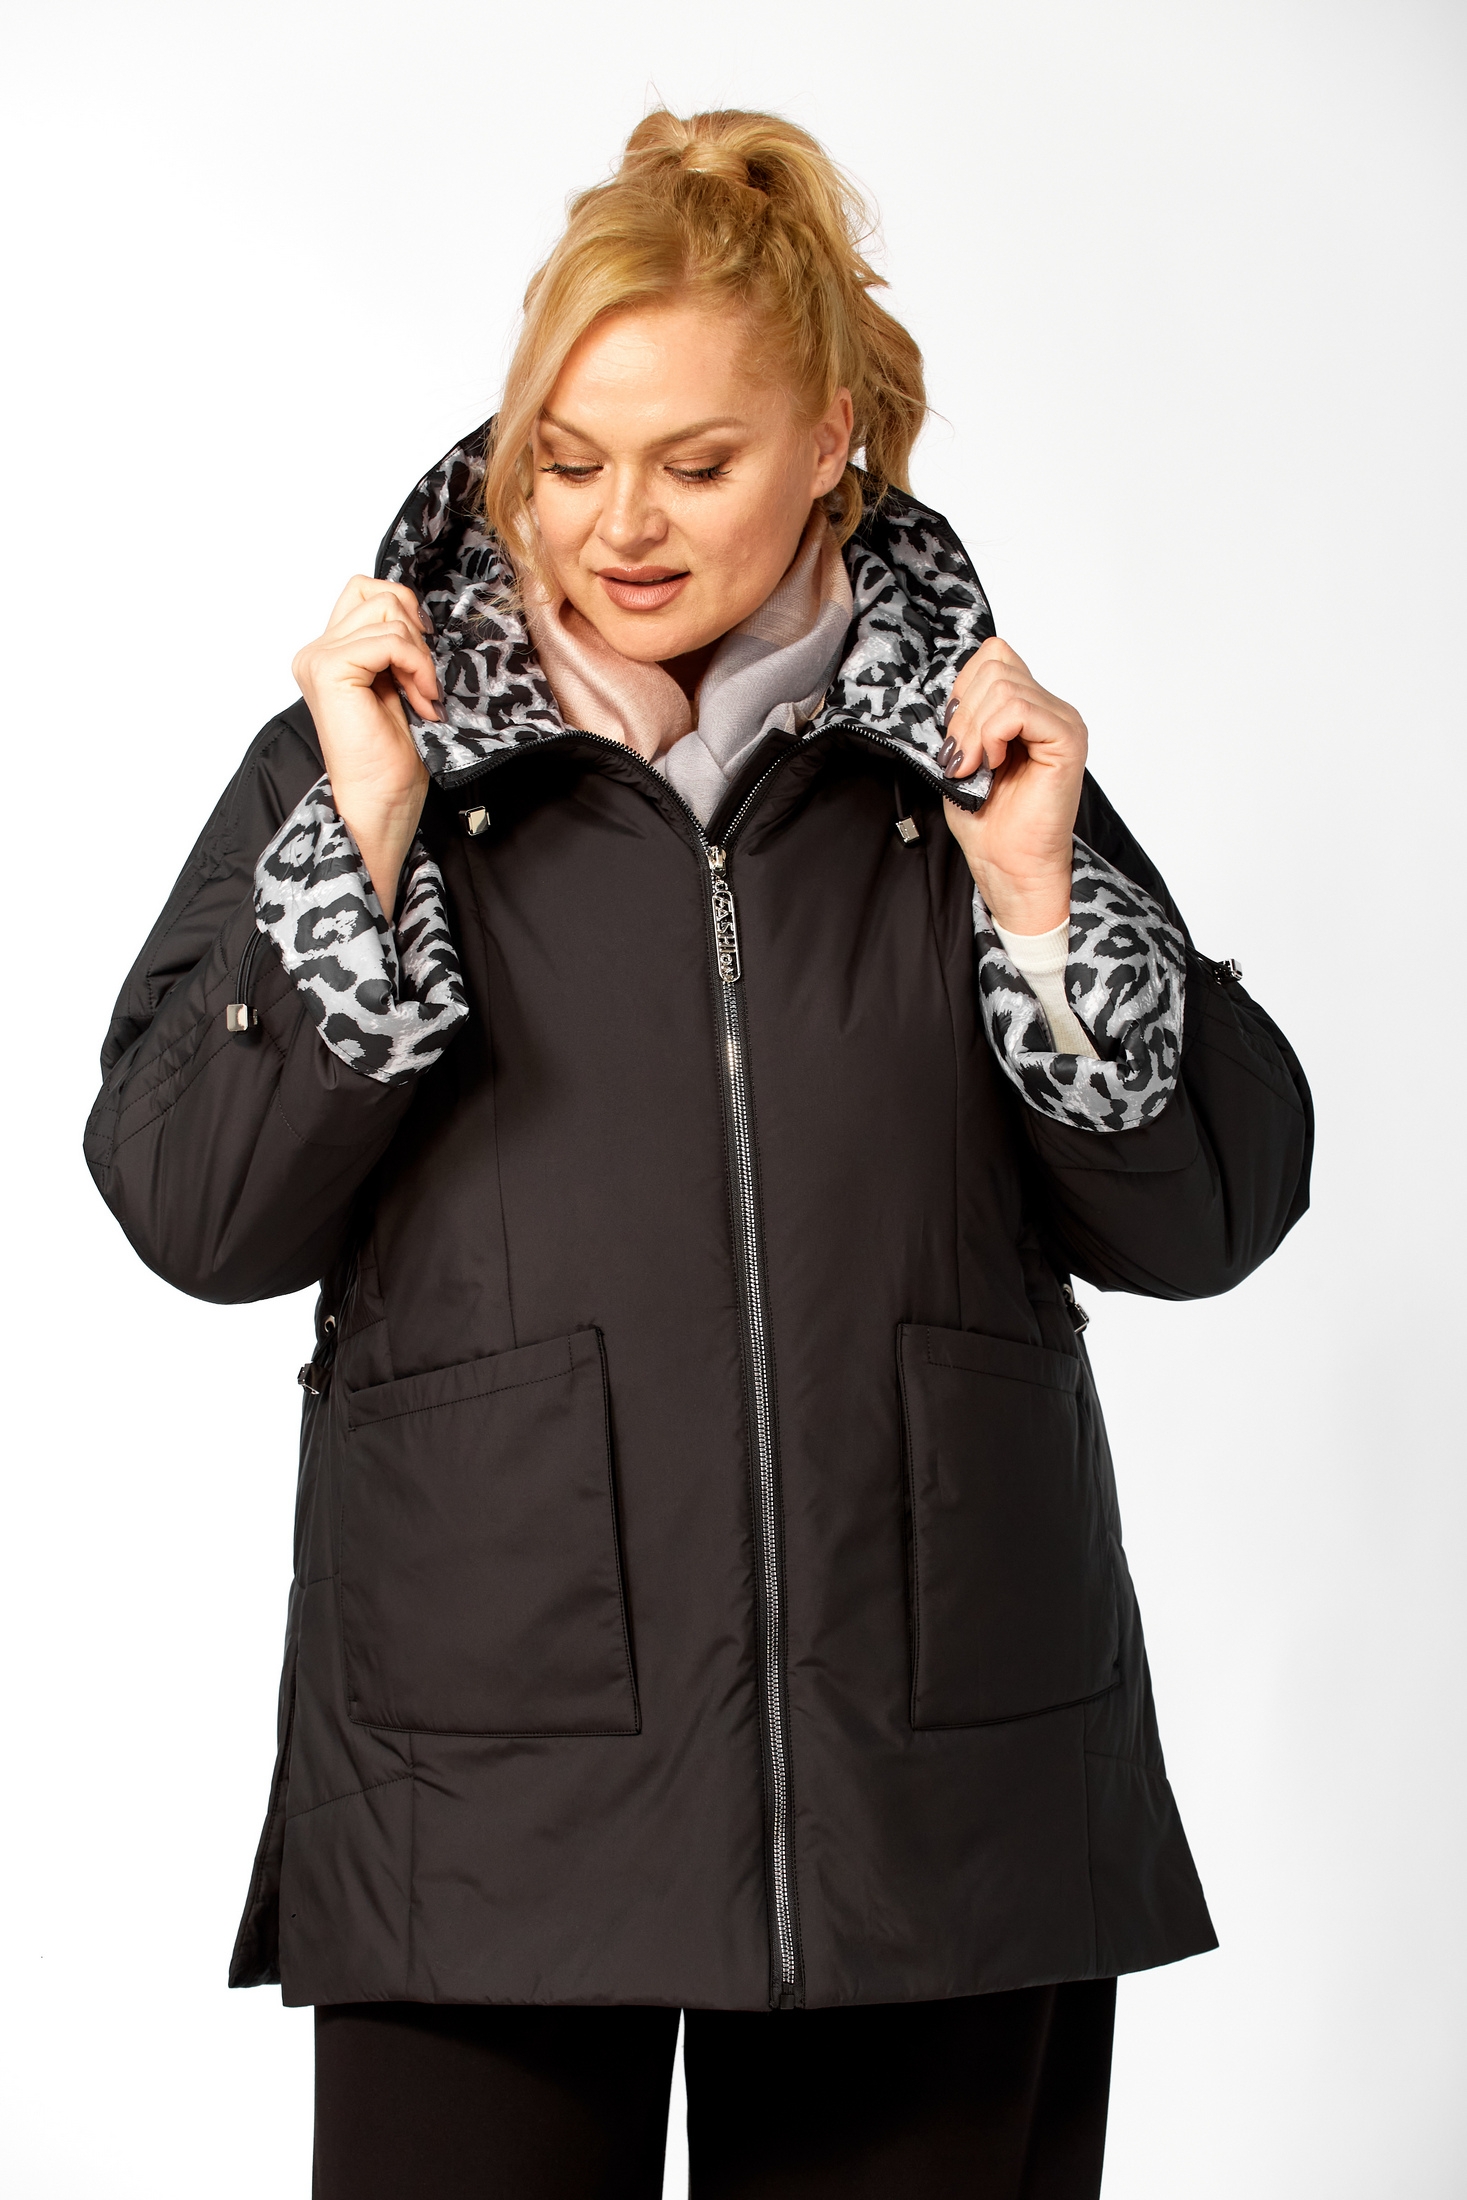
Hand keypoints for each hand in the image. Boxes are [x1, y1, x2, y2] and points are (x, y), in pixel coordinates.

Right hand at [291, 578, 438, 912]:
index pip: (368, 590)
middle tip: (424, 685)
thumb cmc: (392, 756)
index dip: (406, 615)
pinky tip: (420, 701)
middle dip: (416, 635)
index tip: (424, 663)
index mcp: (329, 652)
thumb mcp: (398, 682)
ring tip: (421, 698)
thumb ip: (394, 643)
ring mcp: (318, 658)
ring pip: (388, 613)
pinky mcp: (330, 669)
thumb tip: (415, 609)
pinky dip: (416, 666)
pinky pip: (389, 640)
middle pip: (379, 594)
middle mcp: (315, 651)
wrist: (383, 802)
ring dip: (419, 657)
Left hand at [939, 637, 1086, 933]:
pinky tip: (991, 763)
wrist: (1007, 864)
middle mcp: (1051, 708)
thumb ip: (964, 714)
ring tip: (974, 766)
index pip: (993, 655)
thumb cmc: (987, 819)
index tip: (956, 739)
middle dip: (962, 713)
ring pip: (1002, 685)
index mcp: (1029, 707)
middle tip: (960, 759)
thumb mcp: (961, 753)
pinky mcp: (1067, 738)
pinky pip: (1017, 708)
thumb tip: (950, 689)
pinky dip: (991, 734)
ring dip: (973, 728)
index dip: (963, 690)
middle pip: (995, 664)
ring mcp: (1063, 721)